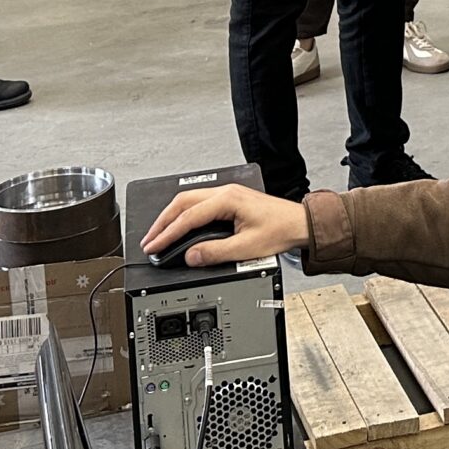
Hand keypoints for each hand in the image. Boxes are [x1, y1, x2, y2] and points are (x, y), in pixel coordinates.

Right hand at [142, 184, 308, 267]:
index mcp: (227, 199)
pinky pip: (199, 203)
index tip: (154, 246)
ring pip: (189, 201)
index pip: (188, 217)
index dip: (168, 234)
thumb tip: (191, 256)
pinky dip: (184, 215)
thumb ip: (215, 253)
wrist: (299, 223)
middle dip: (163, 222)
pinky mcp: (230, 200)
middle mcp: (225, 192)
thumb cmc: (280, 230)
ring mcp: (227, 194)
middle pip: (182, 202)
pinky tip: (179, 225)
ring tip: (159, 235)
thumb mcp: (246, 248)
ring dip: (172, 217)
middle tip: (149, 241)